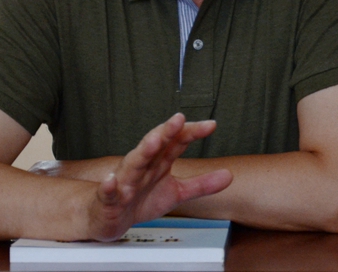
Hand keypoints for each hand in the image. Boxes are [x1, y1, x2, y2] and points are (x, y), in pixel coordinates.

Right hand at [86, 113, 232, 240]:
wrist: (110, 218)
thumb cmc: (141, 199)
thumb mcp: (176, 193)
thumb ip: (201, 184)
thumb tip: (228, 175)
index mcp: (158, 162)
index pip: (176, 141)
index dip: (191, 132)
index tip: (210, 125)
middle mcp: (142, 166)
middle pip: (155, 145)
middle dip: (166, 132)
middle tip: (179, 119)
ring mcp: (125, 181)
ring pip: (133, 164)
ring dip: (143, 152)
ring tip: (154, 141)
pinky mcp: (109, 199)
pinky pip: (108, 192)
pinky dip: (109, 187)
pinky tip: (112, 182)